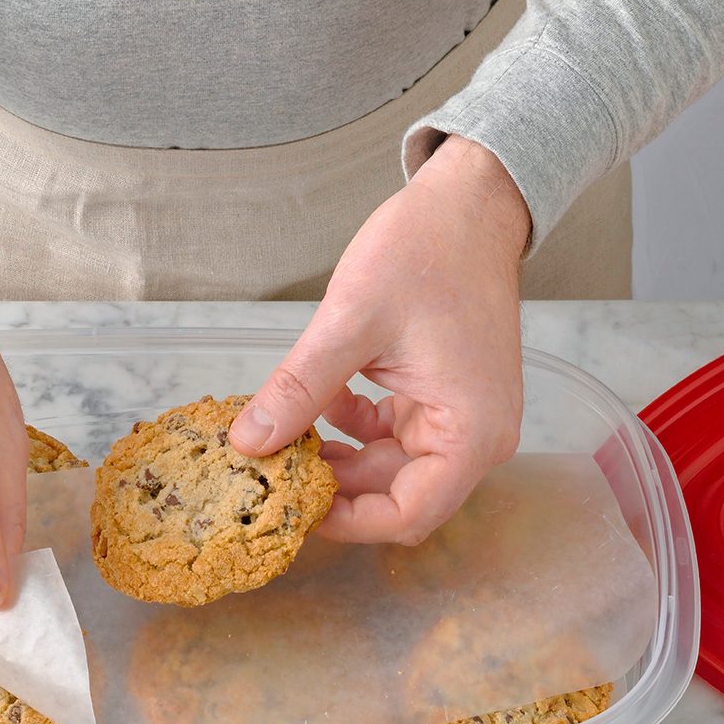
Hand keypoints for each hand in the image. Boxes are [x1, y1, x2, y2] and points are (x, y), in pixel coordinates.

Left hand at [228, 135, 530, 544]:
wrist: (468, 202)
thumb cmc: (426, 252)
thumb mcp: (350, 324)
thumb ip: (298, 390)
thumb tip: (248, 443)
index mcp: (470, 432)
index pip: (407, 516)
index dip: (346, 522)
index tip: (289, 505)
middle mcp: (476, 437)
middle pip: (395, 496)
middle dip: (333, 487)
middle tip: (272, 468)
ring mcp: (461, 418)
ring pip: (388, 469)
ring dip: (338, 457)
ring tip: (286, 433)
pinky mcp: (442, 398)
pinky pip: (391, 436)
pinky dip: (352, 428)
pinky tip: (321, 401)